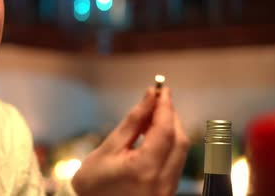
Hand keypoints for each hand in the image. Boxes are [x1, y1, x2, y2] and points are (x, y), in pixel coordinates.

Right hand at [71, 87, 189, 195]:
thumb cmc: (94, 184)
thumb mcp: (108, 148)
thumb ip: (132, 122)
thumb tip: (150, 96)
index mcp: (144, 169)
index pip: (165, 130)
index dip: (165, 106)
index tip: (161, 89)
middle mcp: (163, 181)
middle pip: (180, 140)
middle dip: (171, 117)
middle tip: (158, 101)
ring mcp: (168, 190)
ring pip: (181, 152)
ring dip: (171, 130)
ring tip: (152, 118)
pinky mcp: (168, 193)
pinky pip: (176, 163)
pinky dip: (169, 145)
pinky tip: (154, 138)